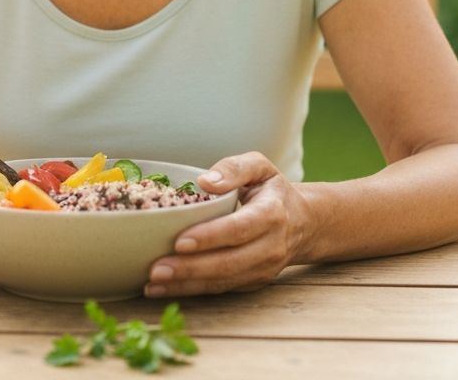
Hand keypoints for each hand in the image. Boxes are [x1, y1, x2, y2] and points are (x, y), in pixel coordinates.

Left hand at [144, 152, 306, 296]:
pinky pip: (221, 289)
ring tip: (154, 283)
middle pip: (228, 262)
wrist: (304, 223)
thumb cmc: (272, 190)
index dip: (210, 237)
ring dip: (187, 285)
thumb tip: (204, 181)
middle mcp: (270, 246)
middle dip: (190, 268)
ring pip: (223, 281)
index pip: (238, 229)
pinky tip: (165, 289)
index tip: (180, 241)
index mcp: (271, 213)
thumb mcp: (259, 166)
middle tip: (157, 269)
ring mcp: (263, 268)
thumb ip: (233, 168)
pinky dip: (192, 291)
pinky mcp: (254, 282)